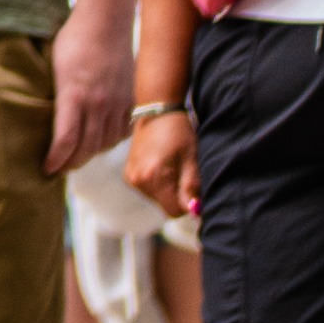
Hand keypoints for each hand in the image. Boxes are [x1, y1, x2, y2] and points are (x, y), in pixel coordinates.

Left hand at [43, 0, 126, 178]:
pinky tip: (99, 139)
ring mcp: (117, 102)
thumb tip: (42, 123)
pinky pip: (122, 132)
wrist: (105, 21)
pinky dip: (110, 141)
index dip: (56, 160)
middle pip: (86, 149)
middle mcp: (98, 103)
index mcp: (74, 94)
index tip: (46, 168)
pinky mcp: (130, 99)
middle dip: (70, 163)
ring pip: (105, 143)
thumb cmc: (73, 40)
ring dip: (90, 154)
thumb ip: (54, 97)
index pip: (66, 140)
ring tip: (77, 155)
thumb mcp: (53, 68)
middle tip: (59, 168)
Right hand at [123, 89, 201, 235]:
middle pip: (165, 205)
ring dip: (167, 189)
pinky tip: (161, 165)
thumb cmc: (178, 132)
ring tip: (172, 165)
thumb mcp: (191, 158)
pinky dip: (157, 183)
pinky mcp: (128, 174)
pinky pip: (148, 190)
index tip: (194, 189)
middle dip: (177, 195)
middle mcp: (139, 180)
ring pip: (157, 198)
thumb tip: (195, 212)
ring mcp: (131, 178)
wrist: (157, 110)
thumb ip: (192, 188)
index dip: (187, 204)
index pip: (174, 211)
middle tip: (184, 172)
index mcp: (155, 177)